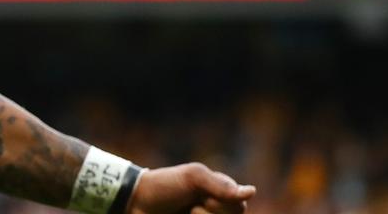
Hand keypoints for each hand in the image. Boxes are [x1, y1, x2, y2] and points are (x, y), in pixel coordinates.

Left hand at [128, 163, 255, 213]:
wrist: (135, 203)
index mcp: (219, 194)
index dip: (223, 206)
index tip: (204, 198)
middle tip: (190, 207)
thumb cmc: (164, 186)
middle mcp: (214, 211)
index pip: (239, 208)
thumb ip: (221, 185)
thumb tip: (251, 192)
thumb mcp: (192, 177)